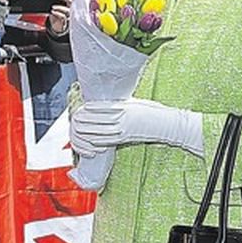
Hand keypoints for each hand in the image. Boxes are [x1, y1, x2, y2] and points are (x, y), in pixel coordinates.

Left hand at [46, 0, 72, 35]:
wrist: (57, 25)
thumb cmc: (58, 13)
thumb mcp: (58, 6)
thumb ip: (58, 0)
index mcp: (69, 3)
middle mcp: (70, 8)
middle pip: (70, 2)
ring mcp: (68, 15)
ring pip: (67, 10)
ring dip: (60, 8)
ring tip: (53, 7)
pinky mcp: (65, 21)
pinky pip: (63, 17)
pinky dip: (58, 14)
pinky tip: (53, 12)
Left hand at [70, 98, 202, 156]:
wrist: (166, 124)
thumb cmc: (151, 111)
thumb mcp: (133, 102)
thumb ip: (118, 103)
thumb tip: (104, 101)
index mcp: (120, 105)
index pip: (94, 107)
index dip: (84, 109)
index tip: (80, 108)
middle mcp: (119, 117)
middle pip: (90, 119)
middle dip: (80, 121)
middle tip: (75, 120)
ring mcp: (121, 129)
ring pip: (93, 132)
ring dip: (84, 132)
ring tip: (79, 130)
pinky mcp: (123, 139)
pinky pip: (103, 141)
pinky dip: (93, 141)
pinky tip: (89, 140)